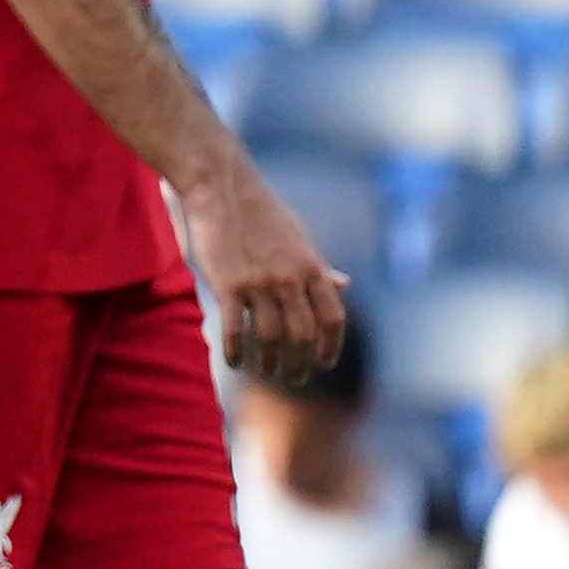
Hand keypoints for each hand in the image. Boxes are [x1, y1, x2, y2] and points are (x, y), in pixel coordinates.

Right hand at [172, 159, 346, 385]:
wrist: (223, 189)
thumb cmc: (263, 212)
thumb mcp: (300, 238)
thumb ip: (320, 267)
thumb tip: (344, 284)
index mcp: (312, 268)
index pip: (332, 319)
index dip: (331, 346)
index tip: (324, 363)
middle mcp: (290, 279)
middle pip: (302, 336)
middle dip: (300, 364)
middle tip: (294, 379)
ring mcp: (259, 283)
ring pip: (270, 337)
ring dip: (269, 363)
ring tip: (266, 374)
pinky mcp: (228, 285)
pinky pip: (235, 329)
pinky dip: (237, 351)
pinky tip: (236, 362)